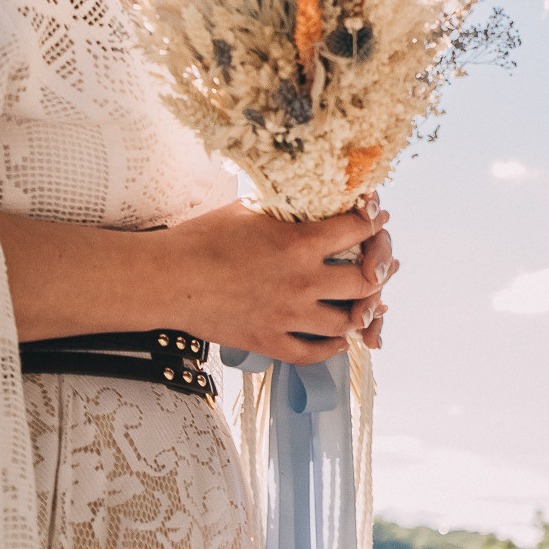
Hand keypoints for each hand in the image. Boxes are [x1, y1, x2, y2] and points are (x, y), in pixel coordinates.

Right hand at [166, 201, 398, 364]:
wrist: (166, 280)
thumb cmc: (201, 238)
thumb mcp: (250, 209)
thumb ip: (286, 209)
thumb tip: (309, 196)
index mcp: (299, 243)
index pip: (358, 230)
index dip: (373, 221)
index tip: (376, 217)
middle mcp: (302, 282)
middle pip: (366, 281)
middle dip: (380, 269)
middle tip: (382, 263)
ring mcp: (288, 315)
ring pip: (347, 321)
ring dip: (362, 310)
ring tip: (367, 301)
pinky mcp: (269, 341)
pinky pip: (315, 352)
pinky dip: (333, 345)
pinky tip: (338, 336)